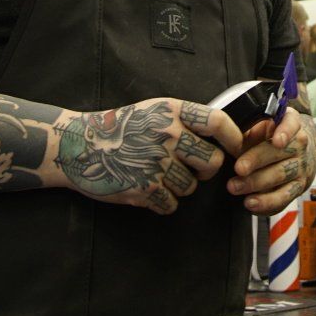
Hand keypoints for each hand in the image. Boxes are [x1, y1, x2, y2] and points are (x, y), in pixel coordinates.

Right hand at [55, 98, 242, 214]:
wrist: (79, 145)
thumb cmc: (120, 128)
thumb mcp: (154, 110)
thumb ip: (184, 120)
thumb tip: (221, 135)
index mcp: (172, 111)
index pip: (217, 122)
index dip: (234, 137)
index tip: (236, 148)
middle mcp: (166, 135)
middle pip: (212, 161)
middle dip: (206, 170)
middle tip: (194, 169)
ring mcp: (155, 163)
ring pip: (191, 187)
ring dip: (181, 187)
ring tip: (160, 176)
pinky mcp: (142, 188)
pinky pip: (171, 205)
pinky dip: (163, 202)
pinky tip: (149, 190)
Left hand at [228, 109, 315, 214]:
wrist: (296, 154)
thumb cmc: (270, 137)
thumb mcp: (260, 126)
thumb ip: (246, 129)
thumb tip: (225, 137)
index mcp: (289, 123)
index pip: (291, 122)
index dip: (285, 131)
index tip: (277, 141)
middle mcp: (299, 144)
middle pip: (280, 152)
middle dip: (257, 160)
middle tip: (238, 168)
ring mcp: (300, 166)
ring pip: (280, 175)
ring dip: (256, 183)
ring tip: (235, 187)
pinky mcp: (298, 187)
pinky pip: (284, 196)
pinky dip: (266, 201)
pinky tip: (250, 203)